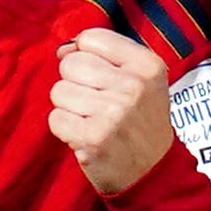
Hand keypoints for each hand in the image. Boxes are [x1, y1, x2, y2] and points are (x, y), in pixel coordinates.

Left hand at [47, 25, 181, 196]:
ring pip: (59, 91)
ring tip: (93, 121)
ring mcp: (113, 112)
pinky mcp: (93, 137)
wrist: (154, 173)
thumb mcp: (143, 80)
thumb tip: (64, 48)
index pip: (91, 38)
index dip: (85, 55)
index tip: (98, 76)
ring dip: (70, 108)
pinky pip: (55, 118)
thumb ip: (107, 55)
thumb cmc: (141, 121)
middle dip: (76, 83)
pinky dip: (65, 130)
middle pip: (71, 63)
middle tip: (96, 104)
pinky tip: (86, 136)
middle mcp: (133, 86)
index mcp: (148, 65)